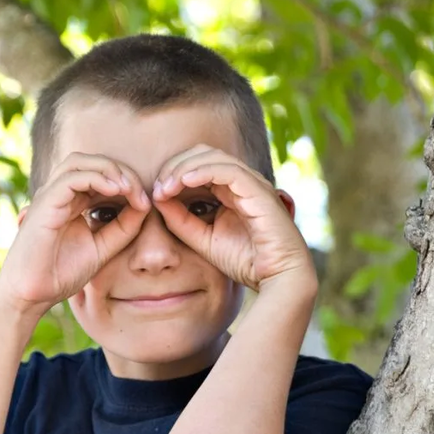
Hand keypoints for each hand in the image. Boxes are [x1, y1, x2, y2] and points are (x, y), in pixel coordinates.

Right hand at [0, 153, 149, 315]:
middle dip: (121, 171)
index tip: (146, 203)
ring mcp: (50, 197)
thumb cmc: (61, 274)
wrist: (32, 295)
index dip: (126, 182)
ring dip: (109, 169)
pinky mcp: (44, 204)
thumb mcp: (103, 248)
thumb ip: (123, 228)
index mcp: (72, 202)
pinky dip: (97, 178)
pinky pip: (71, 178)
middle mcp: (59, 194)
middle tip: (141, 192)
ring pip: (80, 162)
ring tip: (129, 188)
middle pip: (92, 162)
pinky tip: (116, 191)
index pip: (101, 175)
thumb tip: (145, 205)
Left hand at [151, 145, 314, 291]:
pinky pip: (228, 171)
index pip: (198, 164)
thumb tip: (158, 198)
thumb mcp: (202, 240)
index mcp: (230, 190)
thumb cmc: (246, 261)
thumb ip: (180, 221)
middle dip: (176, 165)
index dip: (173, 172)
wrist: (277, 279)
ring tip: (165, 186)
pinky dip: (203, 172)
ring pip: (214, 157)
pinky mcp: (259, 191)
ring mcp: (252, 184)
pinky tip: (183, 182)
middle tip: (158, 187)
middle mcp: (242, 182)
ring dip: (185, 168)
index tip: (156, 193)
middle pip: (203, 154)